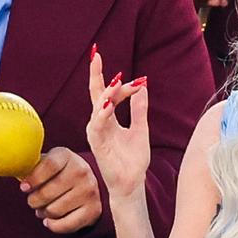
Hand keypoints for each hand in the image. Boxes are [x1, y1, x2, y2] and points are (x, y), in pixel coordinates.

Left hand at [20, 146, 102, 233]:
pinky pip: (65, 225)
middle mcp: (82, 171)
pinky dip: (53, 226)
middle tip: (33, 201)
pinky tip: (50, 220)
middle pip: (48, 192)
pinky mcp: (94, 210)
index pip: (49, 165)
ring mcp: (89, 191)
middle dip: (34, 201)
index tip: (23, 188)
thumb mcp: (45, 163)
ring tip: (43, 209)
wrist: (85, 183)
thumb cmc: (57, 173)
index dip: (34, 178)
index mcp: (67, 156)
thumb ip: (30, 166)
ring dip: (43, 213)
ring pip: (54, 210)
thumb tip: (10, 168)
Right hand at [86, 51, 151, 205]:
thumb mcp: (141, 129)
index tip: (139, 81)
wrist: (132, 183)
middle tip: (96, 54)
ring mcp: (96, 133)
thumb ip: (139, 110)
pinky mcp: (97, 143)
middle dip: (95, 74)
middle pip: (95, 93)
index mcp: (109, 119)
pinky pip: (97, 124)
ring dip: (106, 92)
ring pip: (97, 106)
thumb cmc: (133, 160)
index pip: (109, 94)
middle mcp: (99, 123)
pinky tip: (109, 103)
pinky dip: (103, 112)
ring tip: (115, 80)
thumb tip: (142, 87)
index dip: (122, 86)